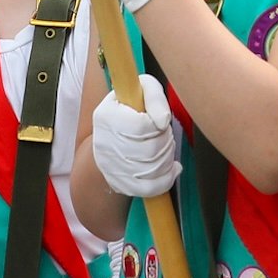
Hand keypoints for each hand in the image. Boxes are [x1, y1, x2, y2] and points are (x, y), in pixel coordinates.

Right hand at [90, 77, 181, 196]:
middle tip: (165, 134)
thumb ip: (154, 96)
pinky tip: (173, 169)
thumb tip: (164, 121)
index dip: (158, 124)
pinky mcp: (119, 183)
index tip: (160, 122)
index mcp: (106, 116)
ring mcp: (110, 166)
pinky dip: (166, 180)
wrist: (110, 134)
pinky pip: (148, 188)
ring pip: (151, 170)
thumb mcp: (142, 89)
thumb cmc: (131, 106)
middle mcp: (104, 143)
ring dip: (168, 158)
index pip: (141, 126)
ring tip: (166, 148)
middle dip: (166, 142)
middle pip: (149, 150)